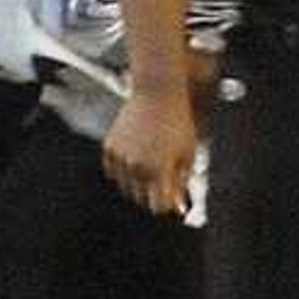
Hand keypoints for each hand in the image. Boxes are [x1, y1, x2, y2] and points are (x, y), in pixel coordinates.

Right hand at [102, 83, 197, 219]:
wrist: (157, 92)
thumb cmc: (177, 122)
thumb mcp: (188, 154)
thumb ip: (181, 182)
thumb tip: (177, 205)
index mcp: (159, 170)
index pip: (158, 207)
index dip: (167, 203)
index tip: (172, 195)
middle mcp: (137, 166)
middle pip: (141, 199)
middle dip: (153, 194)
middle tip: (162, 177)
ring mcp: (121, 157)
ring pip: (126, 187)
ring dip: (138, 183)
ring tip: (151, 162)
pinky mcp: (110, 148)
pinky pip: (114, 172)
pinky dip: (123, 171)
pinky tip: (136, 157)